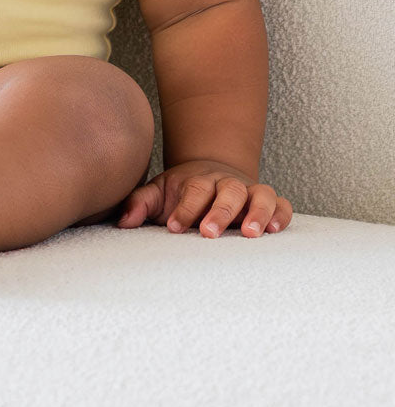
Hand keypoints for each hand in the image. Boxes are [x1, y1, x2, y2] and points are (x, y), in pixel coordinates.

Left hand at [116, 159, 292, 237]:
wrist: (211, 172)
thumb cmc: (183, 192)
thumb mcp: (159, 193)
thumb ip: (141, 204)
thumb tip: (123, 222)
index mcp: (198, 180)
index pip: (193, 190)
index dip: (184, 209)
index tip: (173, 228)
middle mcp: (226, 183)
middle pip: (227, 192)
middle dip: (219, 212)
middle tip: (209, 233)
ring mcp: (250, 191)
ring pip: (260, 195)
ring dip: (257, 212)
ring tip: (251, 234)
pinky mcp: (268, 203)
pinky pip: (282, 205)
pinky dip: (281, 215)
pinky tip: (275, 230)